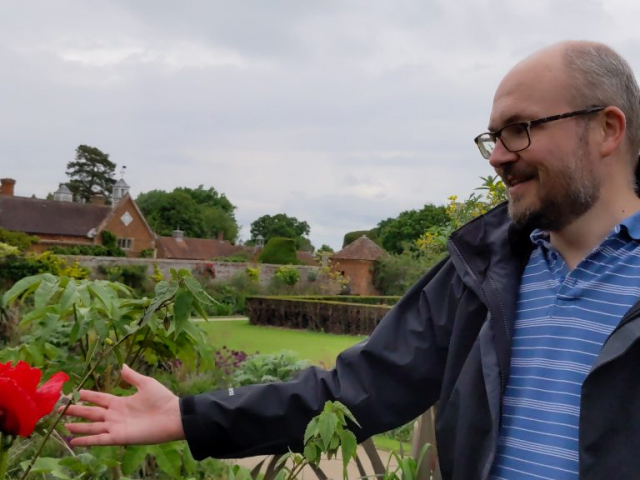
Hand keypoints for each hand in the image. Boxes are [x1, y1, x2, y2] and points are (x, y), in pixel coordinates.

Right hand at [64, 364, 184, 445]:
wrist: (172, 416)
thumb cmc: (162, 399)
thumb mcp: (145, 384)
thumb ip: (131, 376)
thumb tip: (122, 365)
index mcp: (121, 402)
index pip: (100, 399)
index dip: (88, 396)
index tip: (75, 392)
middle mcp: (115, 415)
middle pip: (91, 413)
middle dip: (76, 411)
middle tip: (59, 409)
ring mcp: (116, 427)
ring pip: (92, 427)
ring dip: (78, 426)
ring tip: (62, 425)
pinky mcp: (119, 437)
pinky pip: (99, 439)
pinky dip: (86, 440)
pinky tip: (73, 441)